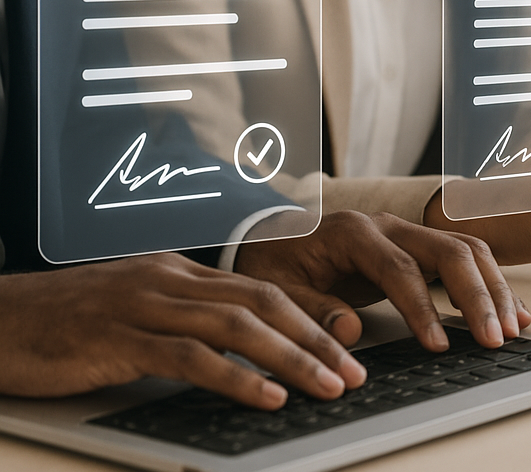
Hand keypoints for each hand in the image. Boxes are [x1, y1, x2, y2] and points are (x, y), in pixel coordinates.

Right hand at [0, 253, 364, 408]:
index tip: (346, 348)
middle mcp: (173, 281)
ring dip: (291, 357)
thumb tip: (234, 351)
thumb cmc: (68, 323)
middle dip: (316, 338)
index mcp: (182, 273)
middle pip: (264, 303)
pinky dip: (235, 377)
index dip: (310, 319)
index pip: (263, 289)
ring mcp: (147, 305)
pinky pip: (191, 356)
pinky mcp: (120, 338)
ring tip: (328, 386)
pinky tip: (266, 397)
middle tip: (354, 371)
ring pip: (238, 325)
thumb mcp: (136, 312)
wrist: (0, 319)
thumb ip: (183, 321)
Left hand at [234, 210, 529, 351]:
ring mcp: (406, 232)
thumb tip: (351, 332)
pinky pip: (462, 257)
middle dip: (476, 295)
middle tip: (494, 337)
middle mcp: (388, 225)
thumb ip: (314, 310)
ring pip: (464, 249)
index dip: (423, 308)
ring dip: (492, 287)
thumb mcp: (279, 291)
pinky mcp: (417, 246)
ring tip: (512, 326)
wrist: (270, 237)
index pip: (400, 268)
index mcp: (355, 232)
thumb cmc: (275, 264)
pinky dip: (488, 281)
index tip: (439, 345)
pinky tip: (508, 308)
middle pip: (448, 250)